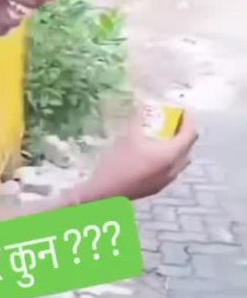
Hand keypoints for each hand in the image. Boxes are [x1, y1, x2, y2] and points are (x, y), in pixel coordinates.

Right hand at [80, 111, 198, 202]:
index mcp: (171, 155)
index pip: (190, 134)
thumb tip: (143, 105)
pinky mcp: (158, 187)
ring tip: (162, 140)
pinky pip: (170, 170)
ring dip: (176, 148)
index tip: (182, 111)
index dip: (189, 120)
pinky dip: (168, 160)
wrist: (106, 192)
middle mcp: (174, 169)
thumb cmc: (119, 163)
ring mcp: (167, 181)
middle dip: (183, 134)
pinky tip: (151, 156)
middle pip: (188, 149)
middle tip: (172, 124)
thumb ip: (139, 120)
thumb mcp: (129, 137)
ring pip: (180, 161)